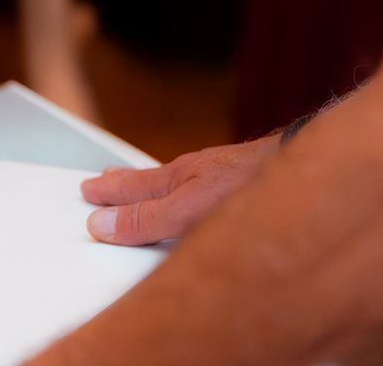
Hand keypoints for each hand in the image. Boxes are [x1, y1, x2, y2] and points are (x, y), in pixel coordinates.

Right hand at [79, 134, 280, 245]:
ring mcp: (223, 179)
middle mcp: (197, 176)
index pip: (133, 188)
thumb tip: (102, 224)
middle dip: (126, 184)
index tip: (87, 192)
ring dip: (157, 188)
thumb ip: (146, 219)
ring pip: (180, 184)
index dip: (108, 194)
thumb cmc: (250, 183)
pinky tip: (203, 199)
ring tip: (145, 189)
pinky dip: (190, 193)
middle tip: (104, 181)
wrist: (303, 166)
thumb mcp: (186, 209)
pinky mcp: (249, 186)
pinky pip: (206, 190)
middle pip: (153, 181)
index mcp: (175, 179)